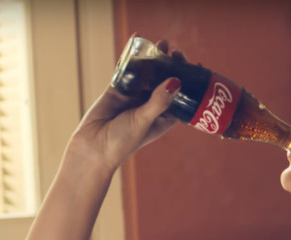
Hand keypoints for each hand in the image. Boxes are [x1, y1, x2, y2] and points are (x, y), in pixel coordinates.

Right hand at [68, 40, 184, 170]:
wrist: (93, 147)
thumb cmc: (123, 141)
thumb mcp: (145, 120)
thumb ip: (159, 101)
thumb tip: (176, 81)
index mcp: (166, 116)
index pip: (183, 96)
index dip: (191, 81)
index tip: (198, 66)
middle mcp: (152, 104)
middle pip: (166, 80)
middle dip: (173, 65)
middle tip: (176, 52)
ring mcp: (136, 96)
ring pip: (148, 72)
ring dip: (155, 58)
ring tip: (161, 43)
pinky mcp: (118, 89)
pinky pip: (127, 69)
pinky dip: (132, 56)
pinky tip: (137, 40)